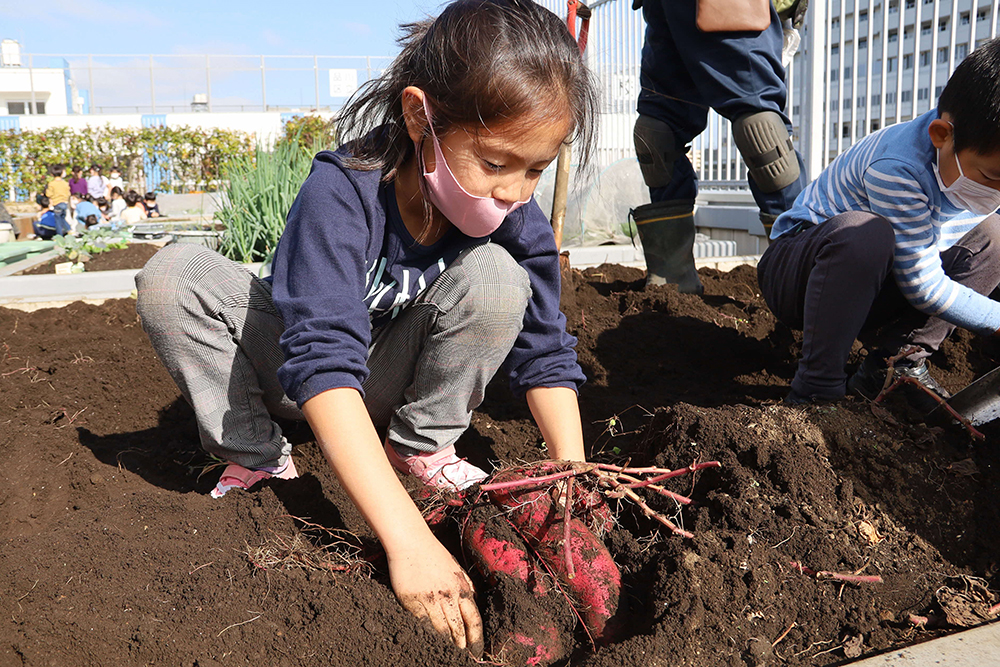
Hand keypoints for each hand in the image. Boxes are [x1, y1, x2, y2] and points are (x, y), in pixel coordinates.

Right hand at [387, 534, 483, 656]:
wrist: (412, 543)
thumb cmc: (435, 555)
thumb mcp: (457, 569)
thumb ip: (466, 587)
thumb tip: (474, 602)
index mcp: (462, 588)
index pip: (474, 620)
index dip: (476, 638)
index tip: (476, 650)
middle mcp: (448, 595)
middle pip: (458, 628)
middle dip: (461, 644)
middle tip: (461, 654)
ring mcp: (430, 599)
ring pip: (440, 629)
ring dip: (445, 641)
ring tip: (446, 648)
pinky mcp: (412, 600)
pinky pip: (420, 622)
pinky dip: (426, 631)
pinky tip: (427, 636)